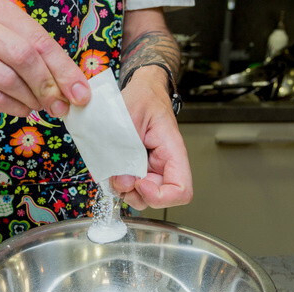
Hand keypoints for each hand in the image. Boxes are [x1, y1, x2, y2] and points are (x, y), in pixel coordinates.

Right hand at [0, 0, 90, 120]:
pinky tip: (20, 109)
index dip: (63, 70)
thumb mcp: (25, 54)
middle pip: (22, 56)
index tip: (79, 94)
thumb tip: (79, 94)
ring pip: (7, 79)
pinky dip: (14, 108)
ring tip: (36, 105)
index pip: (38, 40)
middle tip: (59, 105)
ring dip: (30, 99)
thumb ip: (52, 68)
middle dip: (46, 85)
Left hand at [112, 66, 192, 209]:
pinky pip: (130, 186)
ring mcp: (151, 169)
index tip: (140, 184)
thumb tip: (122, 180)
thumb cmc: (143, 97)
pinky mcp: (138, 169)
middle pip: (158, 199)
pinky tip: (112, 168)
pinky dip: (118, 183)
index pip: (181, 191)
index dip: (160, 197)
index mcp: (172, 151)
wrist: (141, 90)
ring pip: (142, 197)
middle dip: (135, 194)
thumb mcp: (128, 117)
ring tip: (115, 171)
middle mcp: (164, 165)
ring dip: (125, 191)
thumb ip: (124, 150)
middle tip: (120, 176)